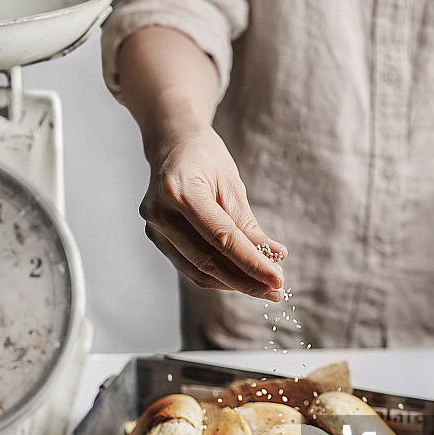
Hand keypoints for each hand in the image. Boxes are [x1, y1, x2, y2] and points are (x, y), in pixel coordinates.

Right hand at [139, 126, 286, 299]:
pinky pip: (191, 267)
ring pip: (198, 271)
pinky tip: (242, 277)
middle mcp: (161, 213)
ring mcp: (154, 229)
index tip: (279, 279)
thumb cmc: (205, 158)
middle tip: (277, 290)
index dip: (252, 263)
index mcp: (180, 191)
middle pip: (208, 261)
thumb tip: (275, 257)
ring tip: (264, 287)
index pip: (222, 239)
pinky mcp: (157, 239)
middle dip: (246, 280)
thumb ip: (249, 225)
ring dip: (234, 283)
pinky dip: (218, 276)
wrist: (172, 144)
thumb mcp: (232, 184)